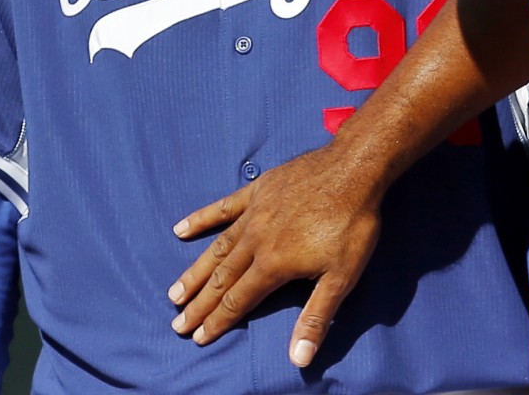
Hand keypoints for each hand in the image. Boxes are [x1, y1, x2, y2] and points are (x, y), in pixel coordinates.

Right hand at [168, 143, 383, 367]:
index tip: (196, 337)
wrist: (353, 169)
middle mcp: (256, 240)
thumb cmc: (352, 225)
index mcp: (274, 264)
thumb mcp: (342, 277)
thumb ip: (316, 317)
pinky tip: (181, 228)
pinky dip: (201, 218)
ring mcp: (254, 212)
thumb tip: (298, 359)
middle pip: (222, 278)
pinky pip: (223, 207)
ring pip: (217, 247)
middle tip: (177, 322)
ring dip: (196, 271)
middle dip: (199, 303)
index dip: (217, 321)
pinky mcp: (258, 190)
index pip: (238, 300)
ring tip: (175, 291)